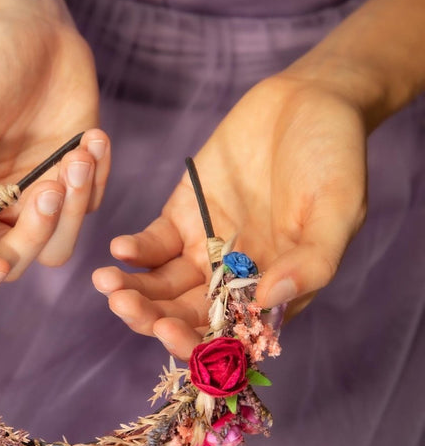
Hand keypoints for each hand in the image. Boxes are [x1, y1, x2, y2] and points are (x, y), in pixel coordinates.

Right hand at [0, 0, 108, 296]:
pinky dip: (97, 178)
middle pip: (14, 261)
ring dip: (73, 210)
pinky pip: (92, 206)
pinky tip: (91, 138)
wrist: (33, 28)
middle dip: (33, 238)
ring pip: (58, 246)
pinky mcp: (78, 181)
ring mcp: (40, 198)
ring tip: (78, 155)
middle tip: (49, 190)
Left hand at [92, 71, 367, 358]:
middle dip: (151, 318)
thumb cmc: (335, 159)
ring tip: (107, 284)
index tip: (170, 331)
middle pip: (185, 316)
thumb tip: (268, 301)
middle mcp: (234, 281)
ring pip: (161, 287)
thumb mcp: (338, 211)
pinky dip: (135, 252)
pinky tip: (119, 250)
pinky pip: (152, 246)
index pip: (229, 338)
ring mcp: (205, 249)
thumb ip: (311, 262)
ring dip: (133, 292)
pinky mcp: (182, 216)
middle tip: (124, 306)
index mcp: (274, 292)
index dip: (196, 344)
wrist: (310, 101)